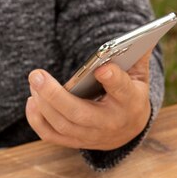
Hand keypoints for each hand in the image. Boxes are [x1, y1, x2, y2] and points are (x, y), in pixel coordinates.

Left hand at [25, 54, 151, 150]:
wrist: (129, 129)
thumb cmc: (130, 94)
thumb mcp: (138, 75)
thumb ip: (137, 54)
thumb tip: (143, 34)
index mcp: (130, 102)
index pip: (122, 91)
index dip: (112, 79)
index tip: (101, 67)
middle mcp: (110, 123)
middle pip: (79, 114)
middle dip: (55, 96)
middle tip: (36, 74)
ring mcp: (92, 136)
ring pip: (62, 125)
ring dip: (44, 104)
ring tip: (35, 81)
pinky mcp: (77, 142)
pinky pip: (51, 136)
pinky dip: (37, 120)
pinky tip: (33, 100)